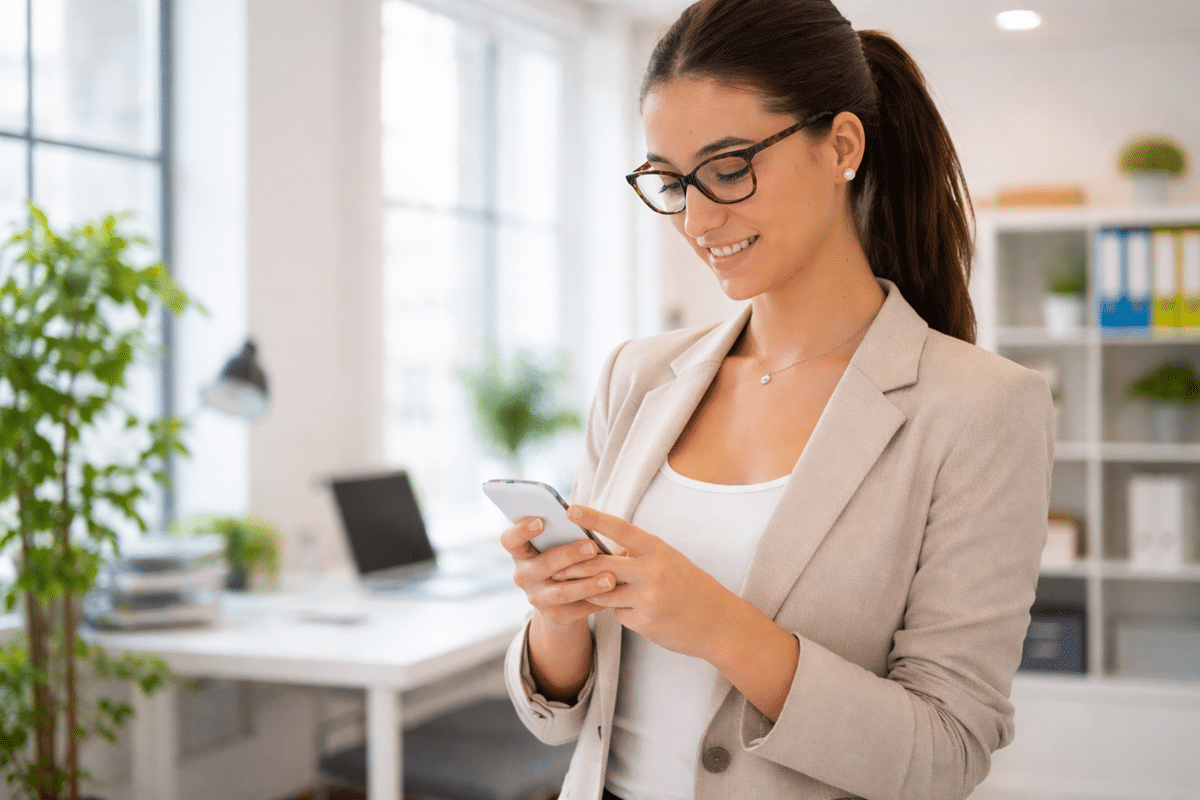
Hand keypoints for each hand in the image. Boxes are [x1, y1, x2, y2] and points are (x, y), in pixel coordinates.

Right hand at [499, 517, 616, 631]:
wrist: (560, 601)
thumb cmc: (563, 560)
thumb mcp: (558, 546)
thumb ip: (567, 533)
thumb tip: (595, 519)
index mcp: (522, 552)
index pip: (510, 540)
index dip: (521, 530)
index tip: (541, 521)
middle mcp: (524, 575)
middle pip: (544, 564)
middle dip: (569, 554)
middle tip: (593, 546)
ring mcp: (537, 598)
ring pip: (562, 591)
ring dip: (587, 584)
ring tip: (610, 578)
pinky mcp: (554, 615)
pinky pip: (576, 608)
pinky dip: (596, 600)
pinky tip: (613, 593)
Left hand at [556, 504, 741, 659]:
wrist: (720, 624)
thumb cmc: (692, 587)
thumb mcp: (669, 561)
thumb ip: (639, 555)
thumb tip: (607, 552)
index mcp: (658, 550)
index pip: (620, 529)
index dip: (593, 518)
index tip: (570, 509)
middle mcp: (652, 571)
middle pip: (600, 565)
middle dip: (574, 566)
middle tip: (554, 565)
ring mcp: (647, 599)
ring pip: (602, 593)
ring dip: (595, 592)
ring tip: (593, 590)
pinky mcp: (644, 623)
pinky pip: (617, 614)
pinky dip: (619, 612)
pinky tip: (637, 613)